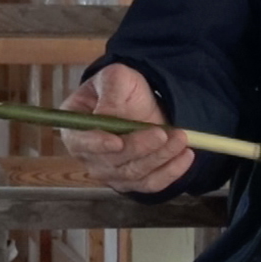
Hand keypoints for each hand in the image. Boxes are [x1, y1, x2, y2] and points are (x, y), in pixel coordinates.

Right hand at [57, 64, 192, 194]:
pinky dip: (170, 172)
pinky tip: (185, 156)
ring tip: (181, 138)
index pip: (81, 142)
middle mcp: (89, 156)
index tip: (117, 141)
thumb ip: (110, 89)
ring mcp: (110, 173)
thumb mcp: (115, 78)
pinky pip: (151, 184)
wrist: (141, 104)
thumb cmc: (121, 90)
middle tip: (163, 133)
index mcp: (75, 129)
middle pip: (112, 162)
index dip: (97, 145)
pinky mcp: (132, 181)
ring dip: (160, 157)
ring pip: (135, 173)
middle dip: (140, 148)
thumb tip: (107, 113)